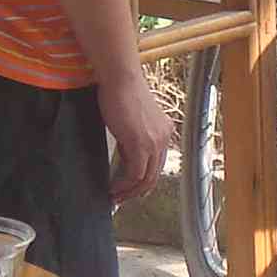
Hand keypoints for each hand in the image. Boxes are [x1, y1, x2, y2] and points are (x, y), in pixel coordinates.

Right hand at [98, 71, 174, 204]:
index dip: (143, 179)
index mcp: (164, 130)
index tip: (128, 186)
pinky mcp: (141, 144)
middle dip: (137, 191)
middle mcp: (164, 138)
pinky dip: (124, 185)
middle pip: (154, 175)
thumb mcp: (131, 117)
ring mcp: (154, 142)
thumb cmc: (120, 90)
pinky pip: (134, 174)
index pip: (157, 163)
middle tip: (121, 198)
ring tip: (115, 197)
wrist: (120, 77)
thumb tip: (125, 152)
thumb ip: (133, 135)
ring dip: (129, 192)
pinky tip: (112, 188)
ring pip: (146, 178)